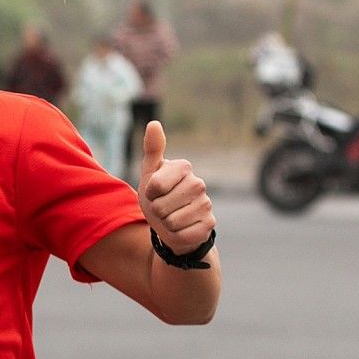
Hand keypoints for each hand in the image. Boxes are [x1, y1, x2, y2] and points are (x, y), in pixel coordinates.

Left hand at [139, 121, 214, 255]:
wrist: (171, 223)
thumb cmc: (158, 195)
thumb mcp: (149, 173)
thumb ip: (152, 149)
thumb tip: (154, 123)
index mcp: (183, 167)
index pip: (155, 186)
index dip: (149, 193)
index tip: (154, 192)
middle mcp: (198, 183)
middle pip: (161, 206)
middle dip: (156, 210)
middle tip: (163, 207)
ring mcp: (206, 204)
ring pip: (171, 222)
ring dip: (166, 224)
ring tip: (172, 216)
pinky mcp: (209, 225)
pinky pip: (182, 235)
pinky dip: (176, 235)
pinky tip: (182, 227)